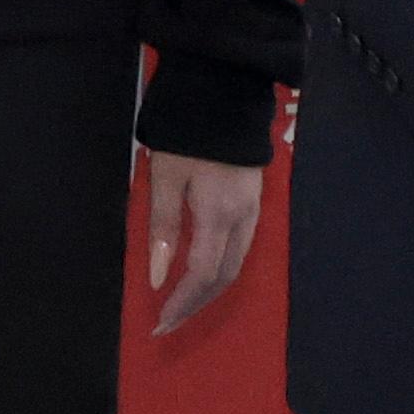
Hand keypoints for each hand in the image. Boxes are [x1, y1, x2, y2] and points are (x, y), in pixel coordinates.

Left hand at [137, 148, 266, 337]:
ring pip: (236, 264)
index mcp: (219, 215)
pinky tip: (201, 273)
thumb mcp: (163, 178)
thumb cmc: (185, 133)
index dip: (182, 303)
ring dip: (209, 289)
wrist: (223, 91)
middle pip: (224, 277)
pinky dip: (221, 268)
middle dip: (196, 304)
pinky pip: (241, 247)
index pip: (203, 275)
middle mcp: (244, 219)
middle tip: (167, 322)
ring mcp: (254, 209)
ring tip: (181, 303)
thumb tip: (158, 278)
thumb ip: (162, 228)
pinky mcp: (254, 200)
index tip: (159, 323)